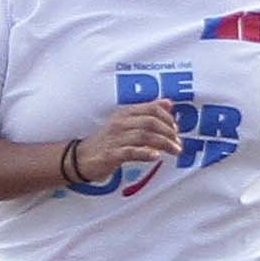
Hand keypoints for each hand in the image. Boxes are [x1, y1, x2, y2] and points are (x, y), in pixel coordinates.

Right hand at [69, 101, 184, 184]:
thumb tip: (169, 103)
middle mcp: (120, 123)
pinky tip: (156, 156)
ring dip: (164, 143)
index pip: (152, 109)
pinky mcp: (111, 154)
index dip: (167, 118)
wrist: (81, 158)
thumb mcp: (127, 123)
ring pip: (144, 136)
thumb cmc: (108, 141)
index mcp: (125, 113)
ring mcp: (115, 138)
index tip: (175, 129)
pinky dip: (145, 153)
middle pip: (150, 122)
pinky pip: (131, 152)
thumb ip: (147, 112)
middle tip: (178, 143)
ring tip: (174, 150)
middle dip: (168, 132)